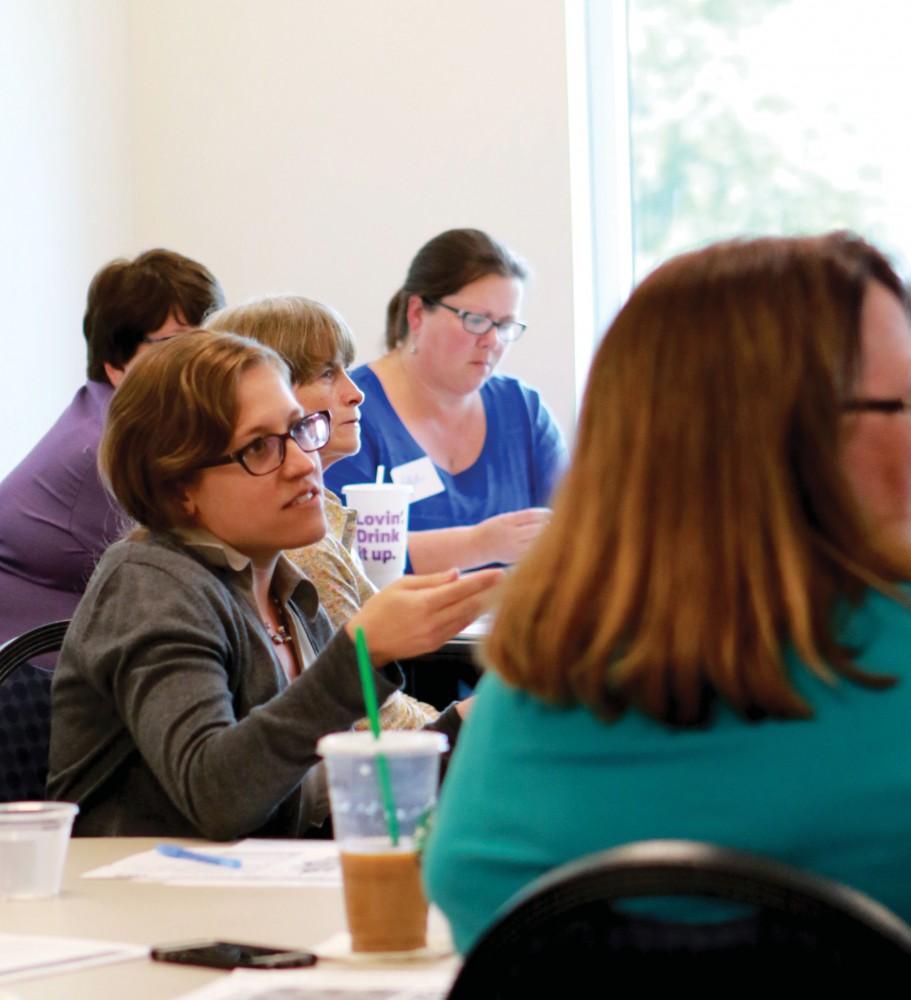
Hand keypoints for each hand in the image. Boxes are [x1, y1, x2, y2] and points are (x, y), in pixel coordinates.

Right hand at [346, 568, 501, 666]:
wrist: (366, 643)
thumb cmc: (380, 609)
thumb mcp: (401, 586)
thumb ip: (431, 580)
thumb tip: (457, 574)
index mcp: (424, 604)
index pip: (460, 590)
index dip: (482, 581)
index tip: (499, 572)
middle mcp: (433, 622)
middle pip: (469, 605)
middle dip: (490, 592)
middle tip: (507, 579)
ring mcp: (436, 636)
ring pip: (467, 619)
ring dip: (484, 605)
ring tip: (499, 592)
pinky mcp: (435, 645)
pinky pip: (459, 628)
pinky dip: (471, 617)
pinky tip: (480, 607)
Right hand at [475, 508, 550, 564]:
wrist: (477, 546)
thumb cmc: (495, 529)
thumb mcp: (505, 518)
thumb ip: (523, 518)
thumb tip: (549, 517)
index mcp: (507, 521)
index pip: (531, 515)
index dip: (544, 514)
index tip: (551, 513)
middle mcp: (510, 534)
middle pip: (536, 529)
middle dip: (548, 526)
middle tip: (557, 524)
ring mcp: (512, 548)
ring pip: (536, 542)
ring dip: (547, 538)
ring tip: (553, 535)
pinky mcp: (514, 558)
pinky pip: (531, 553)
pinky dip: (540, 548)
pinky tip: (545, 546)